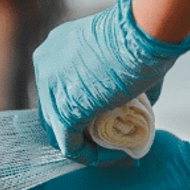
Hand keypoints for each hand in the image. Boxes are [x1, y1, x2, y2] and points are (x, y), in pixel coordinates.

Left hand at [33, 0, 189, 164]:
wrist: (144, 32)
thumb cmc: (145, 33)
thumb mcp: (125, 54)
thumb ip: (123, 79)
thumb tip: (139, 105)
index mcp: (56, 47)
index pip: (61, 87)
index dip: (84, 107)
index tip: (110, 118)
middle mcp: (45, 65)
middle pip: (55, 108)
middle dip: (81, 128)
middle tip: (111, 139)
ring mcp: (48, 88)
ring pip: (59, 130)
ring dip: (86, 146)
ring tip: (116, 150)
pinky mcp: (63, 111)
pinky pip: (70, 145)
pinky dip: (90, 156)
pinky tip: (113, 157)